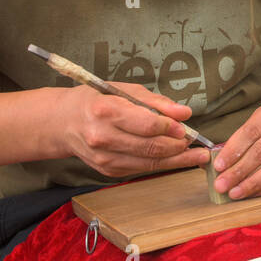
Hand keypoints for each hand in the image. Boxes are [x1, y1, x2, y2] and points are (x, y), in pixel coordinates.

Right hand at [56, 83, 209, 177]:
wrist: (63, 122)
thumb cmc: (96, 100)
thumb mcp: (124, 90)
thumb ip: (156, 102)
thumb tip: (184, 113)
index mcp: (106, 111)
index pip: (147, 125)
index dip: (171, 128)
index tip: (187, 127)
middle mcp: (103, 137)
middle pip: (150, 147)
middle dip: (178, 147)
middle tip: (197, 143)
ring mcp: (104, 158)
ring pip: (149, 163)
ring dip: (176, 160)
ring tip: (197, 156)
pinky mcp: (108, 171)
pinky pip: (141, 169)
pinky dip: (161, 164)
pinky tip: (176, 159)